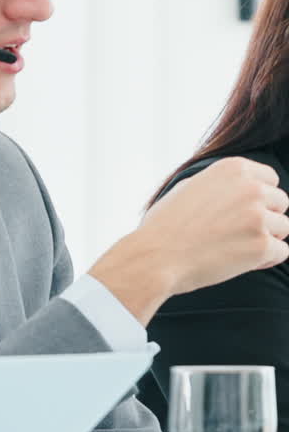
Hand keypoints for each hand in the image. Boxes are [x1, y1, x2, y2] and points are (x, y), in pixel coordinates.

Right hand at [89, 157, 288, 325]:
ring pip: (283, 229)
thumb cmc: (165, 226)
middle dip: (266, 219)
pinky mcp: (261, 245)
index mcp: (234, 169)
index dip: (260, 199)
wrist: (155, 257)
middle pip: (281, 203)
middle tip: (239, 235)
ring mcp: (258, 217)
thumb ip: (221, 184)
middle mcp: (251, 188)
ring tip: (236, 250)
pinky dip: (265, 260)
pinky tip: (240, 262)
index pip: (271, 179)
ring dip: (265, 240)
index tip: (242, 213)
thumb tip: (243, 187)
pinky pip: (281, 252)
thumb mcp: (190, 186)